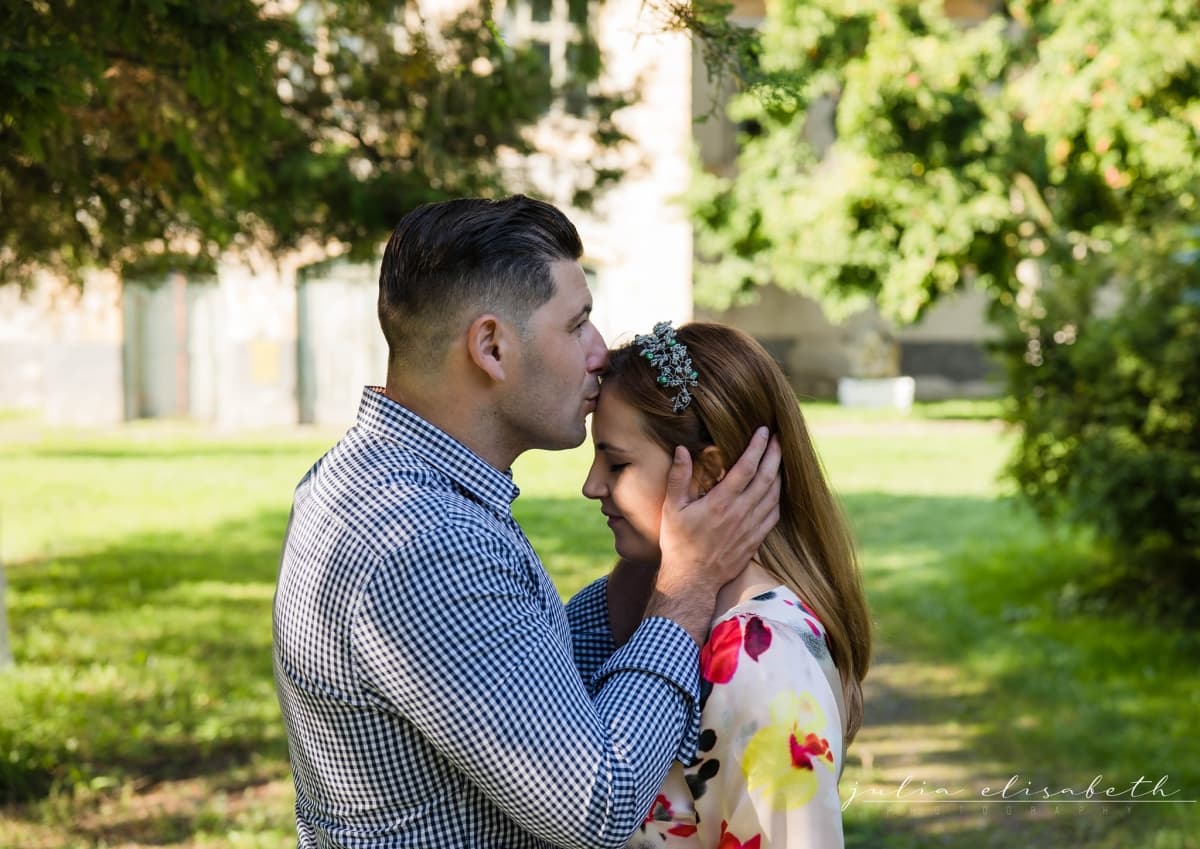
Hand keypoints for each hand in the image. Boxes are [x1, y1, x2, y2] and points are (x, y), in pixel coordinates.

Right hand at [645, 427, 781, 643]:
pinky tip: (776, 490)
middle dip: (775, 455)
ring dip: (780, 474)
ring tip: (781, 459)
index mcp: (721, 502)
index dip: (758, 446)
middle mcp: (740, 513)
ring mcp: (751, 528)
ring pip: (774, 495)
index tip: (764, 430)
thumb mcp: (672, 508)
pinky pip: (774, 515)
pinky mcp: (755, 540)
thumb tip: (681, 449)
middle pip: (767, 478)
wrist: (692, 580)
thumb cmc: (678, 543)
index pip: (746, 467)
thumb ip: (678, 477)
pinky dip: (778, 498)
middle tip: (780, 438)